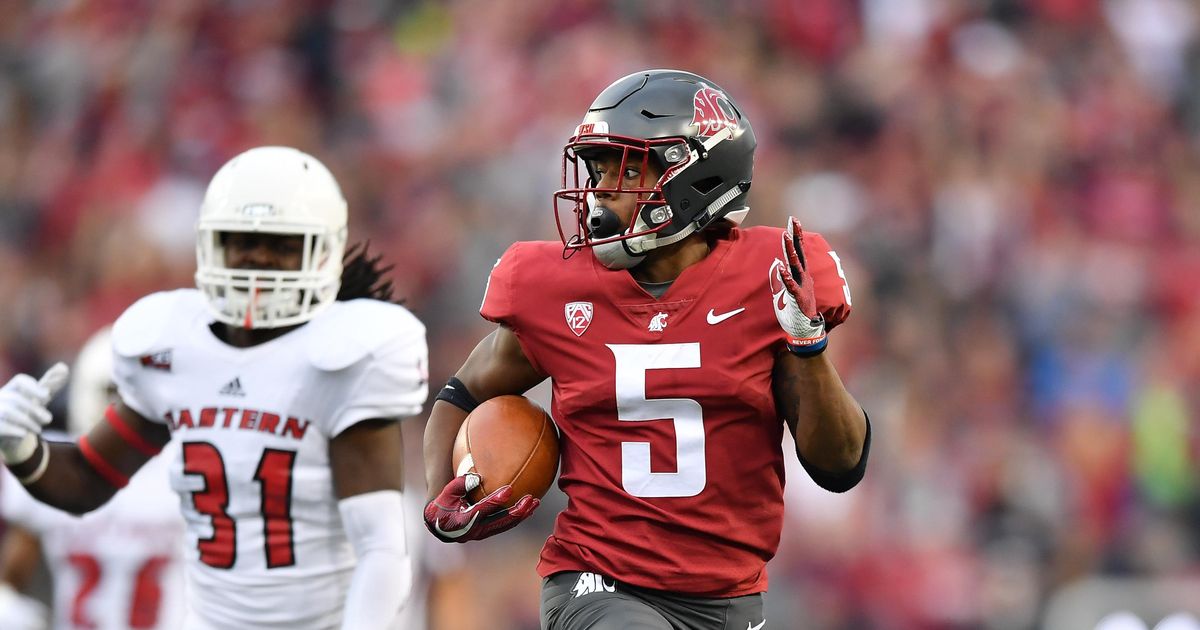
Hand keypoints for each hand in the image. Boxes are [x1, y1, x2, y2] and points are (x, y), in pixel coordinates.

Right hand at [0, 363, 68, 464]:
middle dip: (34, 409)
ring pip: (9, 412)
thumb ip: (48, 387)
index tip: (47, 396)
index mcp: (10, 390)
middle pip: (16, 398)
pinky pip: (3, 426)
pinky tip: (24, 434)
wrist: (6, 436)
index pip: (20, 380)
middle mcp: (0, 398)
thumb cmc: (23, 414)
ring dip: (28, 421)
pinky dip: (17, 430)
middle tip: (49, 420)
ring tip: (38, 429)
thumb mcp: (35, 401)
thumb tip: (64, 367)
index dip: (33, 386)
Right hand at [423, 473, 538, 542]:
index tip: (509, 489)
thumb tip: (478, 477)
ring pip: (506, 525)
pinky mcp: (487, 533)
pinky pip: (505, 525)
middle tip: (531, 499)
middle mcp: (474, 531)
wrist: (437, 524)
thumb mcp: (446, 492)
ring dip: (522, 515)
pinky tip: (528, 507)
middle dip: (517, 511)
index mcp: (463, 521)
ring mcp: (482, 534)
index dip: (496, 500)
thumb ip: (460, 483)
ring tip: (535, 502)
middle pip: (500, 522)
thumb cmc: (442, 504)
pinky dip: (516, 517)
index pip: (482, 510)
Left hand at [769, 217, 826, 355]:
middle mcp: (804, 278)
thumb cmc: (800, 310)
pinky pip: (791, 286)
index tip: (794, 220)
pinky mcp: (799, 298)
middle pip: (800, 252)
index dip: (797, 235)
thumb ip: (790, 278)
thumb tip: (782, 266)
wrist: (809, 329)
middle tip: (793, 219)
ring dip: (790, 251)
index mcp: (803, 275)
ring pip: (796, 265)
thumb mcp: (795, 289)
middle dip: (796, 235)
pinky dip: (787, 277)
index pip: (800, 251)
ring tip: (785, 236)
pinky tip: (781, 268)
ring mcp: (802, 286)